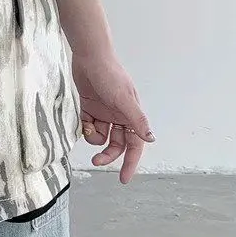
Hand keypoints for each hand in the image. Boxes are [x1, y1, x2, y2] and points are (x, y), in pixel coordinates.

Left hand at [72, 52, 155, 183]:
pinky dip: (85, 127)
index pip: (135, 145)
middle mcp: (119, 116)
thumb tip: (151, 139)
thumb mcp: (124, 99)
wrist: (89, 57)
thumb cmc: (109, 75)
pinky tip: (84, 121)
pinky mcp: (89, 106)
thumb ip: (136, 120)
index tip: (123, 179)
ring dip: (94, 138)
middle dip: (108, 154)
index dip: (131, 163)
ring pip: (101, 136)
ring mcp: (104, 112)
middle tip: (96, 162)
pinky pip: (88, 125)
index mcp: (131, 116)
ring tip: (89, 128)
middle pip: (117, 144)